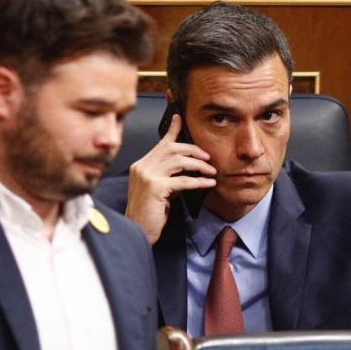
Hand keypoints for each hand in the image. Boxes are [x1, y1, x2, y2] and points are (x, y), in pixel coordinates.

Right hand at [125, 115, 216, 244]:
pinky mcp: (155, 187)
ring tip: (212, 171)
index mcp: (141, 165)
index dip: (172, 130)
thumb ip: (168, 177)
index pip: (160, 143)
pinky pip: (183, 180)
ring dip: (199, 165)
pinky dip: (199, 181)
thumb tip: (187, 170)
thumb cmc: (149, 214)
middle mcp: (142, 167)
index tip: (179, 118)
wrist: (138, 231)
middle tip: (208, 157)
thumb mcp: (159, 191)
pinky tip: (209, 183)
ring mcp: (147, 176)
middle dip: (193, 150)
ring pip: (178, 161)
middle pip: (171, 148)